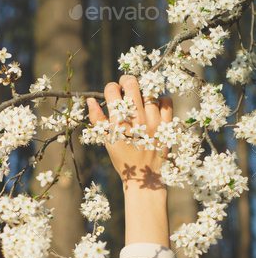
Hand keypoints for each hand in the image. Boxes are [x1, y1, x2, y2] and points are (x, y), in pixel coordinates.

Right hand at [86, 74, 172, 189]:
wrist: (144, 177)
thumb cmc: (122, 158)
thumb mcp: (106, 141)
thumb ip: (97, 119)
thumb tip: (90, 99)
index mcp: (118, 123)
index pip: (112, 91)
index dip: (110, 88)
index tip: (112, 93)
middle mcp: (136, 119)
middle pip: (132, 84)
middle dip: (126, 80)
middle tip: (125, 85)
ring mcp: (154, 120)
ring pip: (149, 91)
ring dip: (143, 93)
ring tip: (140, 101)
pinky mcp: (167, 124)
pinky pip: (166, 101)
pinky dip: (161, 99)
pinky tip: (154, 106)